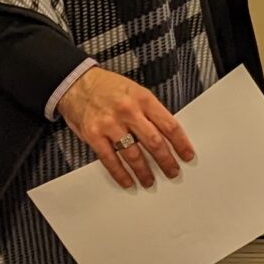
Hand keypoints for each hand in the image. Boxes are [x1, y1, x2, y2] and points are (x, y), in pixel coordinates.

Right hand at [59, 66, 194, 189]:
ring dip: (144, 171)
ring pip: (133, 154)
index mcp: (143, 99)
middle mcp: (128, 111)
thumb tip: (166, 135)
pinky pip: (110, 159)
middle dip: (166, 161)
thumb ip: (150, 111)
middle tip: (172, 172)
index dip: (180, 143)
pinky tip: (128, 181)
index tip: (187, 155)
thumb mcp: (136, 91)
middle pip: (154, 142)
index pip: (169, 125)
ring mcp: (110, 124)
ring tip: (149, 181)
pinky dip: (120, 173)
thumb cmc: (108, 87)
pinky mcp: (94, 135)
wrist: (77, 83)